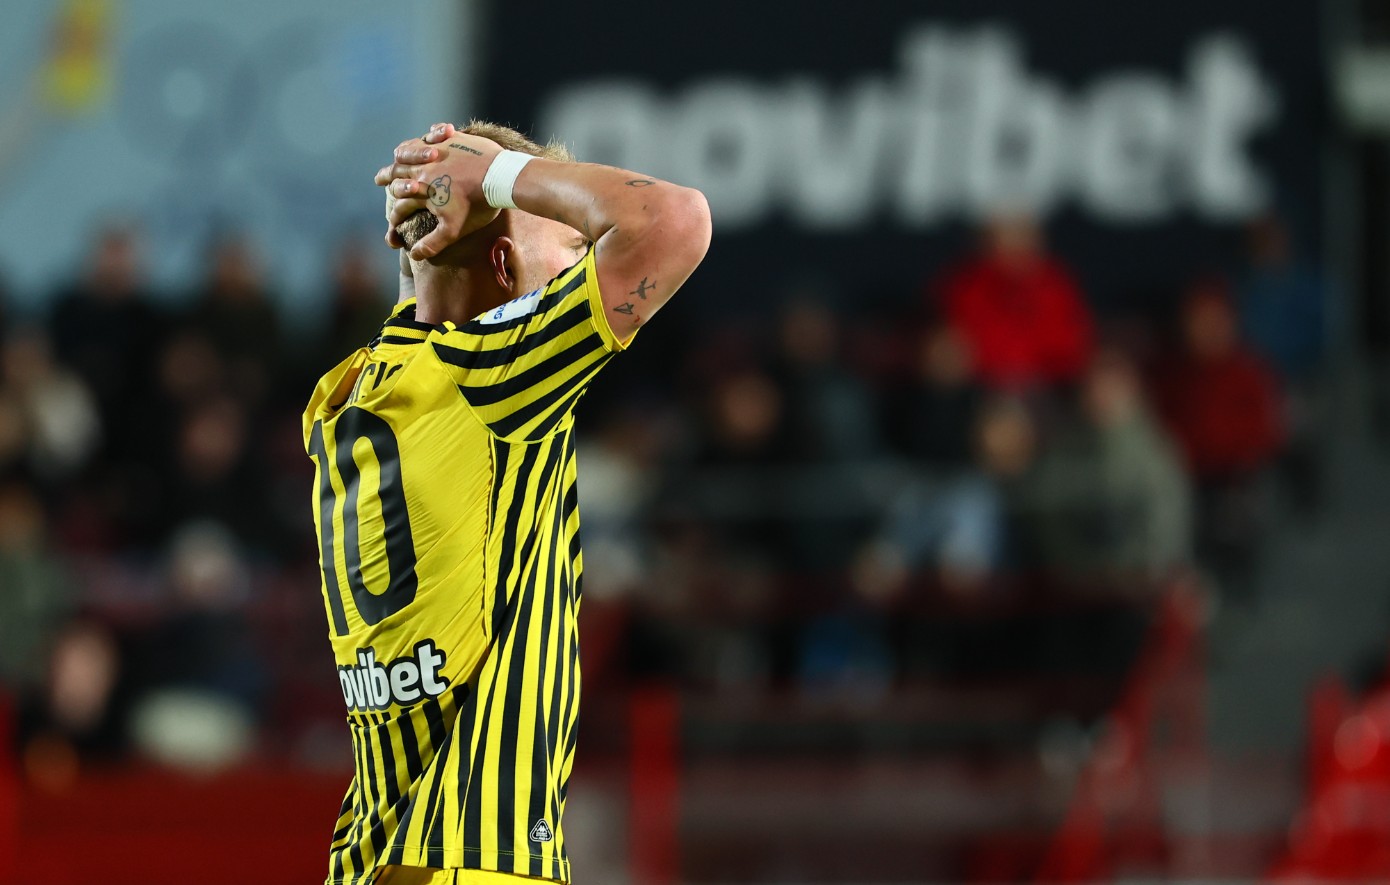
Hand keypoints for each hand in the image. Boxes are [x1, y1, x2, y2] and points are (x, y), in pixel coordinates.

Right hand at [375, 126, 502, 258]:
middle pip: (397, 172)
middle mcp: (423, 168)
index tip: (392, 221)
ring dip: (402, 155)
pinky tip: (431, 136)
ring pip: (410, 150)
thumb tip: (414, 255)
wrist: (500, 178)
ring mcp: (437, 151)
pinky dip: (430, 135)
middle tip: (378, 179)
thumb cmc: (477, 205)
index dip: (394, 216)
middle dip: (386, 177)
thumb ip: (432, 243)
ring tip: (396, 155)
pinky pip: (435, 134)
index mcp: (420, 189)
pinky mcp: (453, 139)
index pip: (400, 203)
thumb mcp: (454, 229)